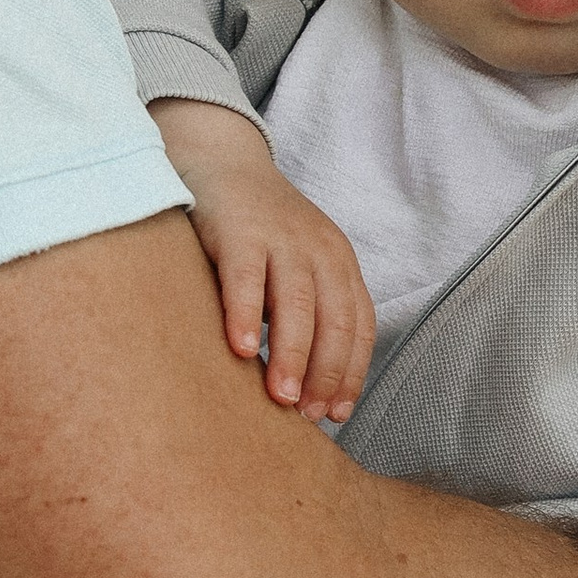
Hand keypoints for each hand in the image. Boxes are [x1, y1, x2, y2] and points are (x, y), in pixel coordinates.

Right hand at [151, 100, 373, 424]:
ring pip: (296, 303)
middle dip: (326, 373)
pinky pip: (246, 278)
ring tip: (283, 397)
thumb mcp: (296, 267)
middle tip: (309, 417)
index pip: (359, 326)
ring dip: (293, 355)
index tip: (337, 414)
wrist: (219, 160)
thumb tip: (306, 392)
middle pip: (335, 320)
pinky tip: (243, 350)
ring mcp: (281, 237)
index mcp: (339, 263)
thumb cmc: (257, 232)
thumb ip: (306, 314)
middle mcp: (319, 249)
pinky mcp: (239, 230)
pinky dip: (247, 315)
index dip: (350, 373)